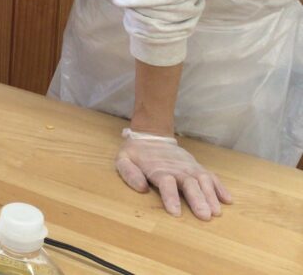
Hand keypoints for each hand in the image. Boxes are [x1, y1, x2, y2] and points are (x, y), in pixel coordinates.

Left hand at [115, 133, 232, 219]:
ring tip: (217, 212)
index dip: (170, 198)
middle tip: (205, 216)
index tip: (175, 213)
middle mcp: (177, 169)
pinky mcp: (197, 167)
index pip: (166, 184)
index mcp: (158, 170)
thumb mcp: (123, 159)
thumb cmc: (136, 153)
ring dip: (211, 196)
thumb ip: (129, 173)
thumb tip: (142, 188)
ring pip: (203, 181)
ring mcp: (189, 167)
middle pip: (189, 184)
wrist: (151, 135)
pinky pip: (211, 176)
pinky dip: (220, 187)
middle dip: (197, 200)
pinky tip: (227, 199)